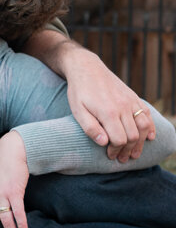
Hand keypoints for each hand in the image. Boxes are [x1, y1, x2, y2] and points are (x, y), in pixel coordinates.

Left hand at [60, 43, 154, 161]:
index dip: (116, 151)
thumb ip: (90, 128)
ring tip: (134, 153)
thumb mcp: (77, 110)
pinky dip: (151, 127)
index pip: (119, 140)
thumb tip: (104, 143)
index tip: (110, 156)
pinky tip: (150, 137)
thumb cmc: (79, 91)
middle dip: (128, 150)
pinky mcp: (133, 96)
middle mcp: (122, 107)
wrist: (87, 68)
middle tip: (122, 159)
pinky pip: (146, 113)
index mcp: (107, 112)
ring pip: (144, 126)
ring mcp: (130, 101)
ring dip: (141, 143)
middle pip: (133, 136)